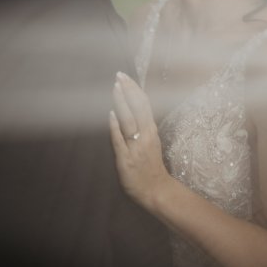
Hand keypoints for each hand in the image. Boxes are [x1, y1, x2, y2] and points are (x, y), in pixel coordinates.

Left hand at [109, 71, 169, 210]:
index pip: (144, 104)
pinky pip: (120, 140)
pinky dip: (115, 126)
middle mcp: (145, 135)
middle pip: (137, 108)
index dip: (135, 89)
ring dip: (121, 102)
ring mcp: (135, 147)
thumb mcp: (151, 142)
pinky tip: (111, 114)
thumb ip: (143, 127)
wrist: (156, 191)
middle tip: (119, 76)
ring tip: (115, 88)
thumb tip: (131, 109)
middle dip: (128, 90)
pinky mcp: (126, 159)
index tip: (126, 77)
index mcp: (151, 130)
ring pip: (129, 120)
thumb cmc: (152, 166)